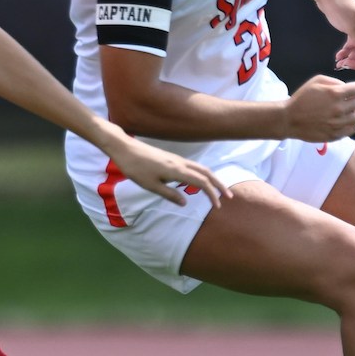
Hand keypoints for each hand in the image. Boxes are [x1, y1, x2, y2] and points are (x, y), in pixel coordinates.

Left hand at [107, 137, 227, 207]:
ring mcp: (176, 159)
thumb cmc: (135, 168)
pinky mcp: (171, 158)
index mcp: (177, 171)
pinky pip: (192, 166)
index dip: (212, 194)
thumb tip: (185, 203)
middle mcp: (180, 163)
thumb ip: (169, 194)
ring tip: (218, 190)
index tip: (218, 207)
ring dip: (212, 179)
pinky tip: (199, 181)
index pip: (202, 183)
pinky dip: (202, 174)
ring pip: (201, 168)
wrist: (125, 149)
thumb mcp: (150, 185)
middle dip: (219, 185)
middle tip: (229, 197)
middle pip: (207, 173)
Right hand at [282, 75, 354, 141]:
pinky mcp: (335, 134)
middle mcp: (339, 108)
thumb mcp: (315, 81)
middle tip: (349, 100)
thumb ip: (334, 81)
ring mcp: (337, 123)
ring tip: (349, 111)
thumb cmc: (301, 99)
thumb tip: (347, 87)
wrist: (289, 119)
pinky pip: (353, 129)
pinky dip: (350, 124)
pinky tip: (342, 121)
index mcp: (334, 93)